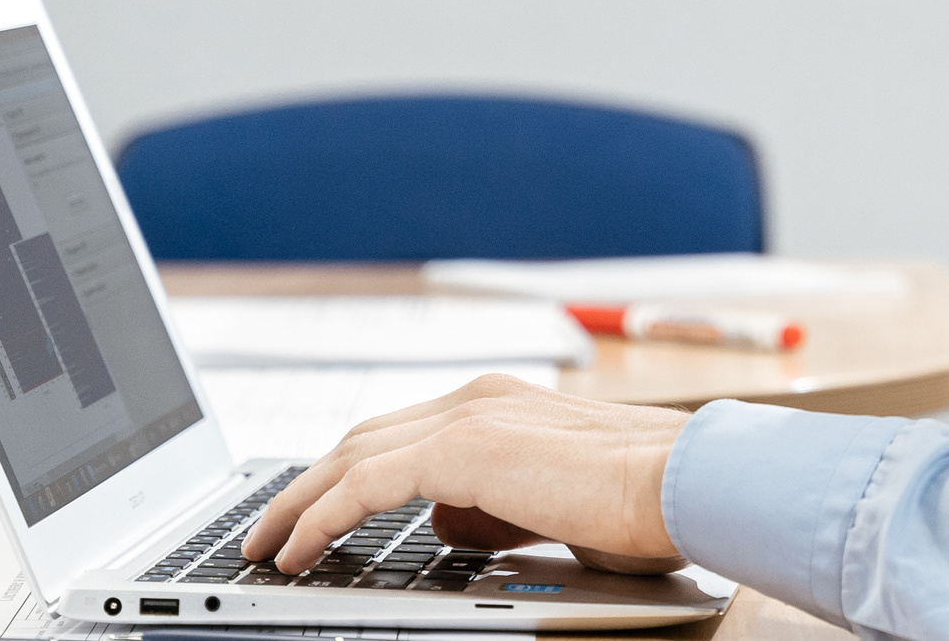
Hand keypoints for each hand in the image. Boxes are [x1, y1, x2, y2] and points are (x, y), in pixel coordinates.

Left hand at [238, 373, 687, 573]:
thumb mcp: (548, 510)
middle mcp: (478, 398)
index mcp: (501, 404)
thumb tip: (442, 527)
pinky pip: (364, 485)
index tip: (313, 511)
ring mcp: (468, 415)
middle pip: (363, 438)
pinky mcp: (461, 450)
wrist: (683, 484)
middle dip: (308, 485)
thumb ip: (491, 510)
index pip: (401, 434)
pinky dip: (319, 517)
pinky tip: (297, 551)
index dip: (347, 473)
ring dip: (298, 503)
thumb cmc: (640, 503)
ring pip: (351, 455)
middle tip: (269, 530)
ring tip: (265, 547)